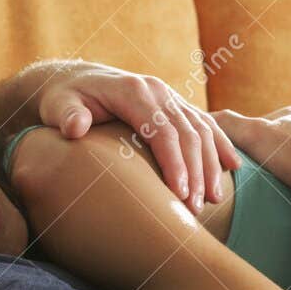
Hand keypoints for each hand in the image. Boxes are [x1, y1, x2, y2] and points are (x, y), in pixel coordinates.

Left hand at [27, 59, 240, 213]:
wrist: (75, 80)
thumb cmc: (64, 99)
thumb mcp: (58, 104)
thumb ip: (67, 115)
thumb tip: (76, 127)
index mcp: (133, 91)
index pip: (162, 130)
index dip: (174, 163)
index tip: (180, 194)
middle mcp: (157, 91)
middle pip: (188, 133)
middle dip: (196, 172)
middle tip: (196, 209)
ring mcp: (169, 96)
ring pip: (202, 130)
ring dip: (211, 165)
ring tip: (214, 200)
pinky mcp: (175, 105)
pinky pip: (205, 124)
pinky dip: (220, 145)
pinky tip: (232, 167)